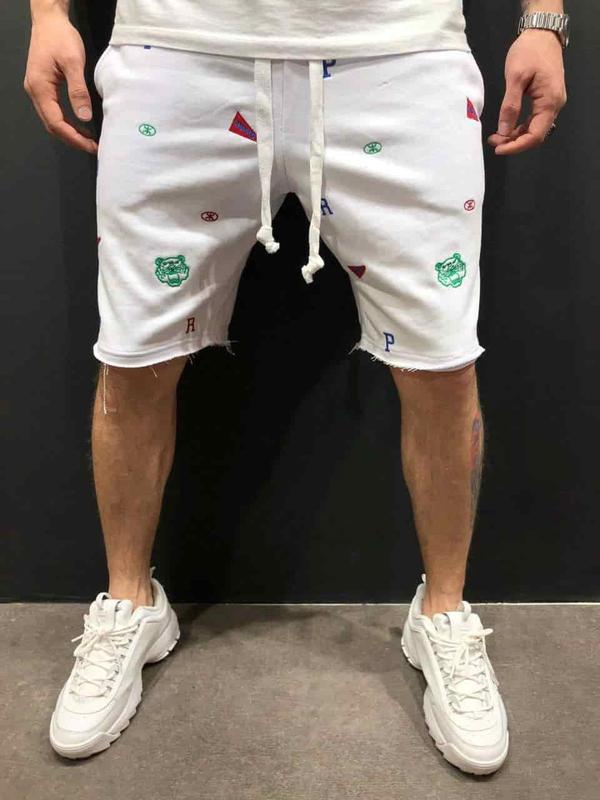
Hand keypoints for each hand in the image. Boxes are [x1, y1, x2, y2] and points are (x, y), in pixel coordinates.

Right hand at [23, 8, 97, 154]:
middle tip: (92, 147)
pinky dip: (66, 122)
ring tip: (88, 140)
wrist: (49, 20)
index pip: (56, 122)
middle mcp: (35, 91)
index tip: (91, 145)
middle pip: (52, 125)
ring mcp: (37, 89)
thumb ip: (78, 91)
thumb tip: (85, 116)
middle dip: (72, 139)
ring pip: (52, 120)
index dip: (74, 137)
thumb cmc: (60, 37)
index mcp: (40, 87)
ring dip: (69, 132)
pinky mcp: (43, 86)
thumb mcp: (73, 62)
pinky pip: (53, 111)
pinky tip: (80, 125)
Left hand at [488, 29, 566, 155]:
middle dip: (514, 142)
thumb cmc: (529, 51)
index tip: (498, 148)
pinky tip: (506, 127)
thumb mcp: (516, 78)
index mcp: (550, 101)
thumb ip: (510, 106)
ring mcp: (551, 102)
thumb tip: (504, 131)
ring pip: (534, 128)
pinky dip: (520, 127)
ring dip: (516, 136)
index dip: (517, 146)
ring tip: (496, 136)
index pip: (535, 135)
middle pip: (536, 135)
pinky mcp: (546, 99)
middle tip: (493, 141)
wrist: (542, 33)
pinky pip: (534, 120)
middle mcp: (554, 105)